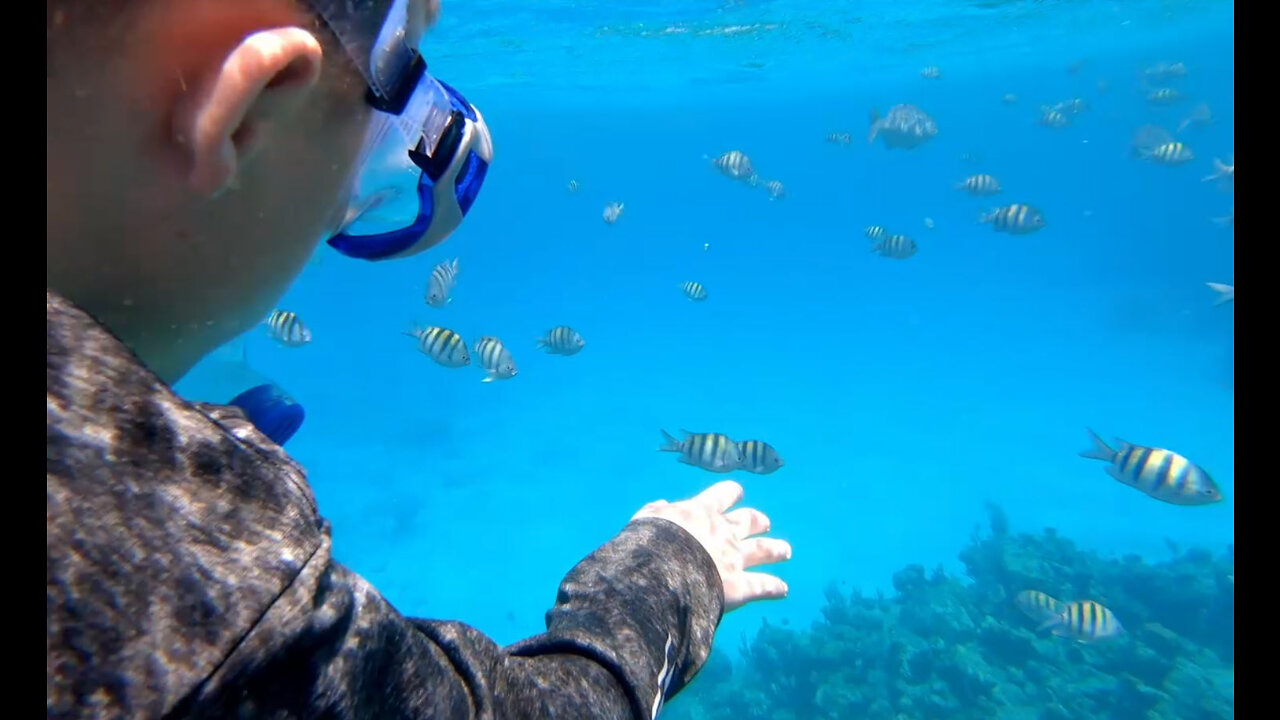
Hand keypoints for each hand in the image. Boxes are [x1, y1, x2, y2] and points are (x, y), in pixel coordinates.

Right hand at [632, 480, 790, 611]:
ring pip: (764, 550)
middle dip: (758, 521)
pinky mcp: (741, 586)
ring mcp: (735, 558)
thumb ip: (654, 511)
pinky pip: (763, 586)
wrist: (661, 573)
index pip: (722, 495)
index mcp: (701, 512)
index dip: (731, 493)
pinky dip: (775, 587)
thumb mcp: (645, 520)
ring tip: (786, 550)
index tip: (738, 492)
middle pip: (749, 521)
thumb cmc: (647, 544)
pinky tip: (784, 590)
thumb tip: (662, 503)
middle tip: (765, 523)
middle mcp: (724, 531)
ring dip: (776, 549)